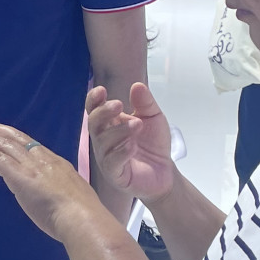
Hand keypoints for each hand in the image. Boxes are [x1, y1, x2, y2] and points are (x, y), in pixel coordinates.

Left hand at [0, 124, 108, 242]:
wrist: (82, 217)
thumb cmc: (81, 214)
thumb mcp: (73, 194)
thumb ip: (59, 190)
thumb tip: (50, 193)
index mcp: (57, 164)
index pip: (33, 146)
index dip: (17, 139)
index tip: (6, 135)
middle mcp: (43, 160)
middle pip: (17, 141)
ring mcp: (31, 167)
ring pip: (4, 147)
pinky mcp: (19, 176)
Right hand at [86, 83, 176, 201]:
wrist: (165, 172)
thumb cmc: (154, 144)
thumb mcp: (153, 118)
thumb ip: (145, 102)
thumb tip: (137, 85)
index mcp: (110, 124)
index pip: (94, 109)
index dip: (94, 100)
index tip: (102, 90)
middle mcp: (104, 140)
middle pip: (93, 123)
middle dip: (104, 112)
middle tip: (119, 105)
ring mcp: (107, 158)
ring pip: (103, 142)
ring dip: (119, 131)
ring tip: (137, 125)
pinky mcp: (115, 175)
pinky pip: (111, 163)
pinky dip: (121, 152)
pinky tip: (133, 146)